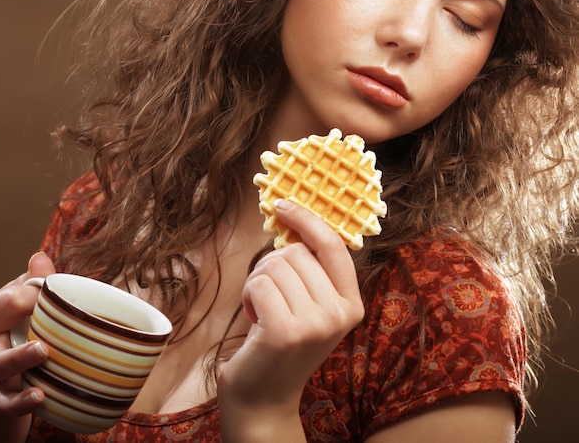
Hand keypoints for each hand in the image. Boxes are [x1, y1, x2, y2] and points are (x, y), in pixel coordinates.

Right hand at [0, 252, 53, 416]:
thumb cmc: (9, 321)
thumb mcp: (15, 298)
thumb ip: (31, 281)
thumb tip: (41, 257)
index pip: (10, 300)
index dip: (36, 296)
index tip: (55, 296)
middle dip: (18, 352)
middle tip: (44, 349)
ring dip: (20, 373)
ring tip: (41, 376)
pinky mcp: (3, 393)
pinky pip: (8, 403)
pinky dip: (23, 403)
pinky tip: (42, 398)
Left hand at [218, 199, 363, 438]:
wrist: (264, 397)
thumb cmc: (281, 341)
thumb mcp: (310, 305)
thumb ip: (311, 269)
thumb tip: (293, 214)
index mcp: (352, 303)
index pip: (333, 245)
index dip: (307, 219)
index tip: (283, 204)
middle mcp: (340, 313)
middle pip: (295, 253)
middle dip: (271, 266)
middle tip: (270, 297)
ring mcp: (315, 324)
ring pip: (274, 265)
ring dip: (258, 282)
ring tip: (263, 311)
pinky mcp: (285, 332)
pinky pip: (259, 283)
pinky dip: (249, 294)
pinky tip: (255, 319)